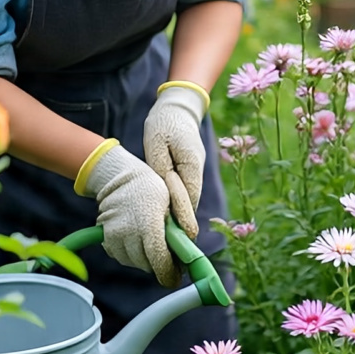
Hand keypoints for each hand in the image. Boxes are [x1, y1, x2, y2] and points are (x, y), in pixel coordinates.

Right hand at [78, 143, 178, 287]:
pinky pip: (121, 257)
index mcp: (149, 225)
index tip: (175, 279)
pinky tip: (138, 243)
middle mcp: (130, 233)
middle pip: (147, 265)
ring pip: (133, 263)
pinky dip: (131, 255)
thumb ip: (179, 228)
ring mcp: (115, 237)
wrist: (119, 178)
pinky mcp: (106, 239)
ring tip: (153, 249)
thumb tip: (188, 251)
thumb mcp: (171, 202)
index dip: (168, 274)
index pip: (159, 261)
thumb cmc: (151, 188)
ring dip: (145, 261)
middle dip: (159, 266)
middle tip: (169, 262)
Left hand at [144, 83, 207, 238]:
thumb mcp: (157, 145)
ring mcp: (196, 169)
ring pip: (189, 198)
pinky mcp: (191, 170)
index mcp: (191, 163)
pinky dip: (178, 204)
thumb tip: (166, 196)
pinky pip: (185, 191)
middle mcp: (197, 169)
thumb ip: (162, 170)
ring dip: (180, 215)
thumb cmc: (163, 123)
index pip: (190, 197)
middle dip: (184, 223)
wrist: (176, 106)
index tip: (183, 239)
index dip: (185, 219)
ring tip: (170, 239)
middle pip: (191, 202)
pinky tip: (168, 217)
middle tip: (176, 247)